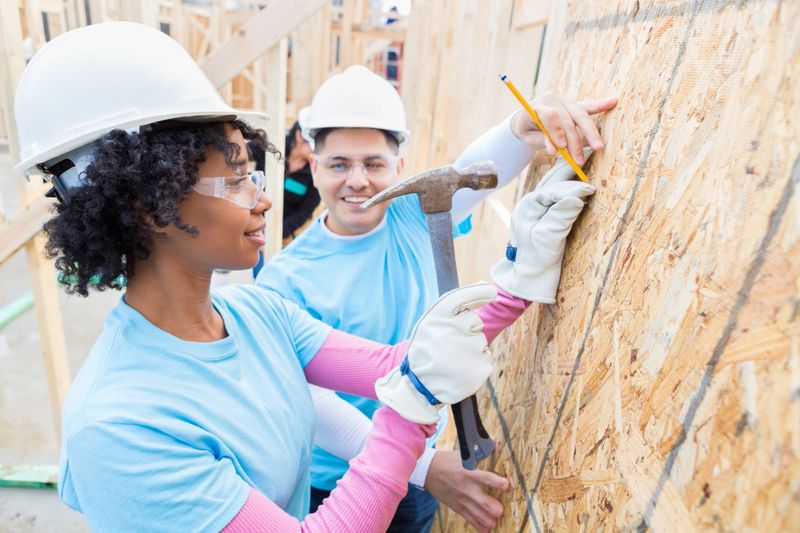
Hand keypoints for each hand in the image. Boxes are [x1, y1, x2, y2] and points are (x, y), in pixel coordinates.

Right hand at [375, 282, 496, 423]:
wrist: (420, 387)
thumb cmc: (428, 350)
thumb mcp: (430, 324)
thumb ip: (455, 306)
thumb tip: (486, 286)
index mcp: (435, 319)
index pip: (461, 297)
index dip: (479, 291)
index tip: (492, 291)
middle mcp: (451, 332)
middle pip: (475, 321)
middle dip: (467, 330)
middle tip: (448, 344)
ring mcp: (467, 351)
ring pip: (481, 340)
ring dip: (471, 347)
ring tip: (453, 359)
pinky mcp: (480, 368)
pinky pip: (485, 356)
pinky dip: (476, 362)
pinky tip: (461, 370)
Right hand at [425, 450, 508, 532]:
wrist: (428, 471)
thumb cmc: (448, 461)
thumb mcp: (464, 454)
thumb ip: (481, 451)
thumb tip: (494, 442)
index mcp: (470, 472)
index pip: (486, 478)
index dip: (498, 483)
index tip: (506, 485)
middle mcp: (467, 488)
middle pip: (483, 502)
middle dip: (494, 508)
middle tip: (501, 510)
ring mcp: (462, 499)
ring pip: (478, 514)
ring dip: (488, 520)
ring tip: (495, 522)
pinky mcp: (457, 507)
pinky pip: (469, 519)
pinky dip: (478, 525)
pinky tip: (487, 529)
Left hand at [491, 153, 594, 302]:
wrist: (527, 276)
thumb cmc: (537, 260)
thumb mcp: (550, 238)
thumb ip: (562, 215)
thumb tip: (579, 194)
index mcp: (529, 206)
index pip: (555, 189)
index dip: (574, 187)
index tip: (592, 186)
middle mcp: (529, 202)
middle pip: (553, 178)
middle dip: (572, 167)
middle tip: (592, 154)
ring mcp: (534, 207)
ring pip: (553, 183)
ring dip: (570, 173)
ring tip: (587, 162)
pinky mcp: (541, 214)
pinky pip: (555, 193)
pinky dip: (567, 185)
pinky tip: (579, 182)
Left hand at [510, 92, 616, 163]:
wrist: (525, 118)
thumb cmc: (527, 129)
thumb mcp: (528, 137)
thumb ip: (542, 140)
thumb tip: (556, 149)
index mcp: (537, 106)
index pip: (550, 116)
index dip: (556, 131)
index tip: (561, 147)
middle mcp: (552, 100)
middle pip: (568, 119)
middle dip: (575, 141)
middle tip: (579, 159)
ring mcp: (564, 101)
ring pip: (580, 116)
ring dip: (590, 134)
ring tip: (597, 148)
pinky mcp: (573, 105)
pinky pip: (588, 106)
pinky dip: (600, 104)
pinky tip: (613, 101)